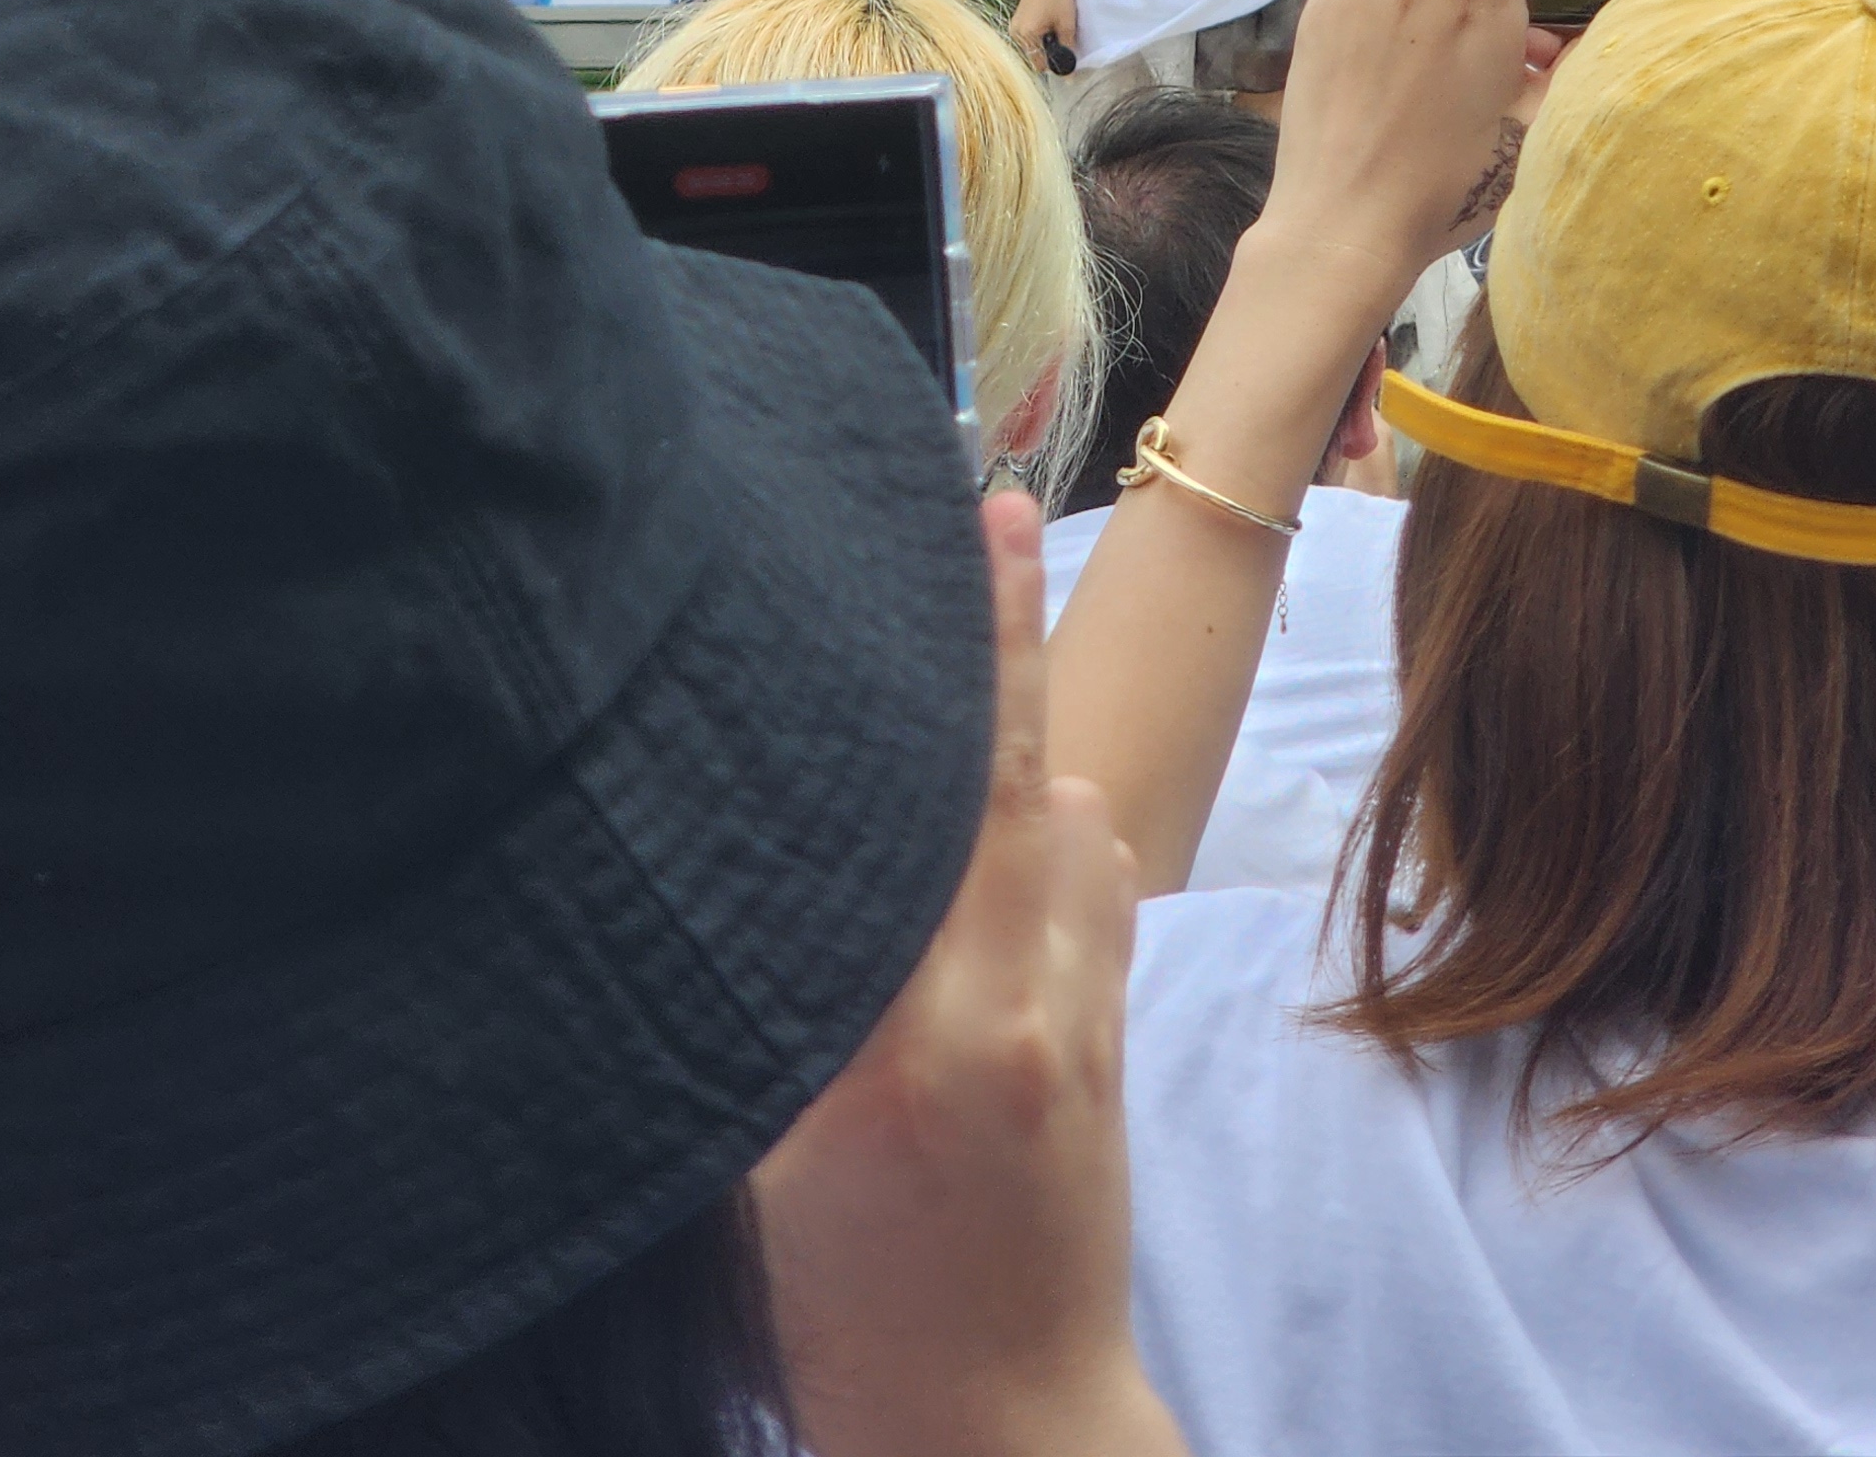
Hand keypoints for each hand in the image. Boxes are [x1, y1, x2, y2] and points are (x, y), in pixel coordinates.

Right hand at [755, 494, 1183, 1456]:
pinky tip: (1012, 818)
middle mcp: (1009, 1013)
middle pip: (1019, 775)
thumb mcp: (767, 1157)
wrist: (996, 1432)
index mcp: (898, 1047)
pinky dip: (1059, 830)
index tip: (972, 528)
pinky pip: (1097, 887)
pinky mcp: (1114, 1042)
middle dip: (1005, 642)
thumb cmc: (846, 1314)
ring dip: (1024, 751)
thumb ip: (789, 997)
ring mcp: (1079, 1023)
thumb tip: (761, 853)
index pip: (931, 806)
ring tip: (970, 663)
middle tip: (994, 510)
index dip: (957, 663)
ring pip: (1074, 822)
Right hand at [1009, 0, 1079, 71]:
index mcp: (1027, 35)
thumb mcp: (1067, 23)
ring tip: (1055, 29)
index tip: (1067, 59)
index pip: (1040, 65)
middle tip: (1062, 39)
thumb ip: (1067, 49)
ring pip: (1031, 49)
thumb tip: (1070, 72)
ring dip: (1043, 46)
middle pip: (1034, 58)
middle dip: (1049, 54)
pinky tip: (1047, 25)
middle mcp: (1016, 34)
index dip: (1055, 64)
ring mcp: (1014, 28)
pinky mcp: (1016, 22)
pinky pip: (1027, 39)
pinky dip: (1038, 38)